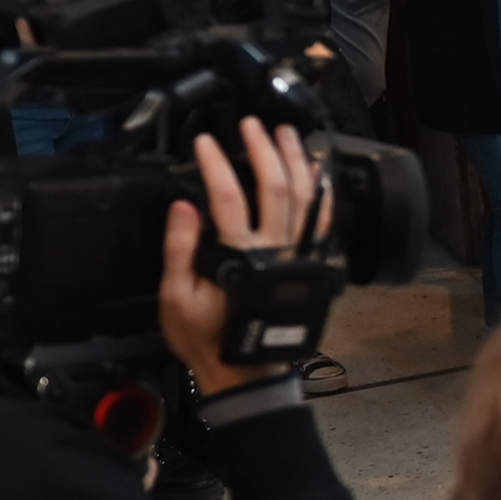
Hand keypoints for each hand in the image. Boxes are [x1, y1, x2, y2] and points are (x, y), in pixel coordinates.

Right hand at [157, 123, 330, 396]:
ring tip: (286, 134)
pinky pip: (321, 222)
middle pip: (275, 187)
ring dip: (296, 161)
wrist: (244, 373)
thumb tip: (183, 207)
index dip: (216, 164)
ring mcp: (297, 256)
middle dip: (263, 149)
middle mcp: (275, 251)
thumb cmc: (208, 338)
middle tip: (252, 126)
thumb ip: (180, 249)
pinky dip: (323, 194)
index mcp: (239, 257)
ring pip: (304, 198)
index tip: (205, 142)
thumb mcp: (177, 299)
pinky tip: (319, 172)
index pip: (227, 197)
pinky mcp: (308, 264)